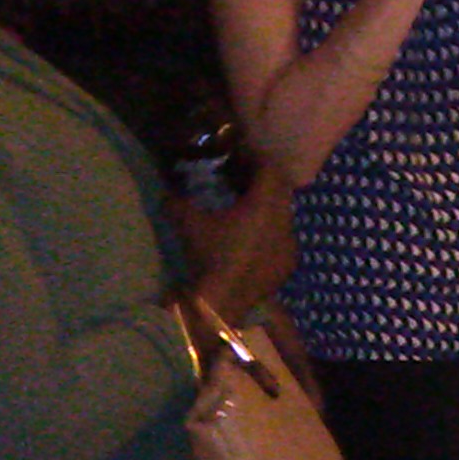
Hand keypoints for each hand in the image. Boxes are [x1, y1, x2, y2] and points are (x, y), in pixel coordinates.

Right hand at [176, 172, 295, 322]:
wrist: (220, 302)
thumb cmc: (208, 256)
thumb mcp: (188, 223)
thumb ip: (178, 201)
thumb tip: (167, 191)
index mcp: (265, 204)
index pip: (270, 170)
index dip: (258, 160)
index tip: (243, 157)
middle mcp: (285, 220)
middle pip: (281, 190)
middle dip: (266, 182)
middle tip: (245, 180)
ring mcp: (291, 244)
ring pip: (285, 215)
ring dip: (270, 209)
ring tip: (249, 210)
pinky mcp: (289, 264)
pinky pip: (285, 240)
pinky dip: (272, 233)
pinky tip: (254, 240)